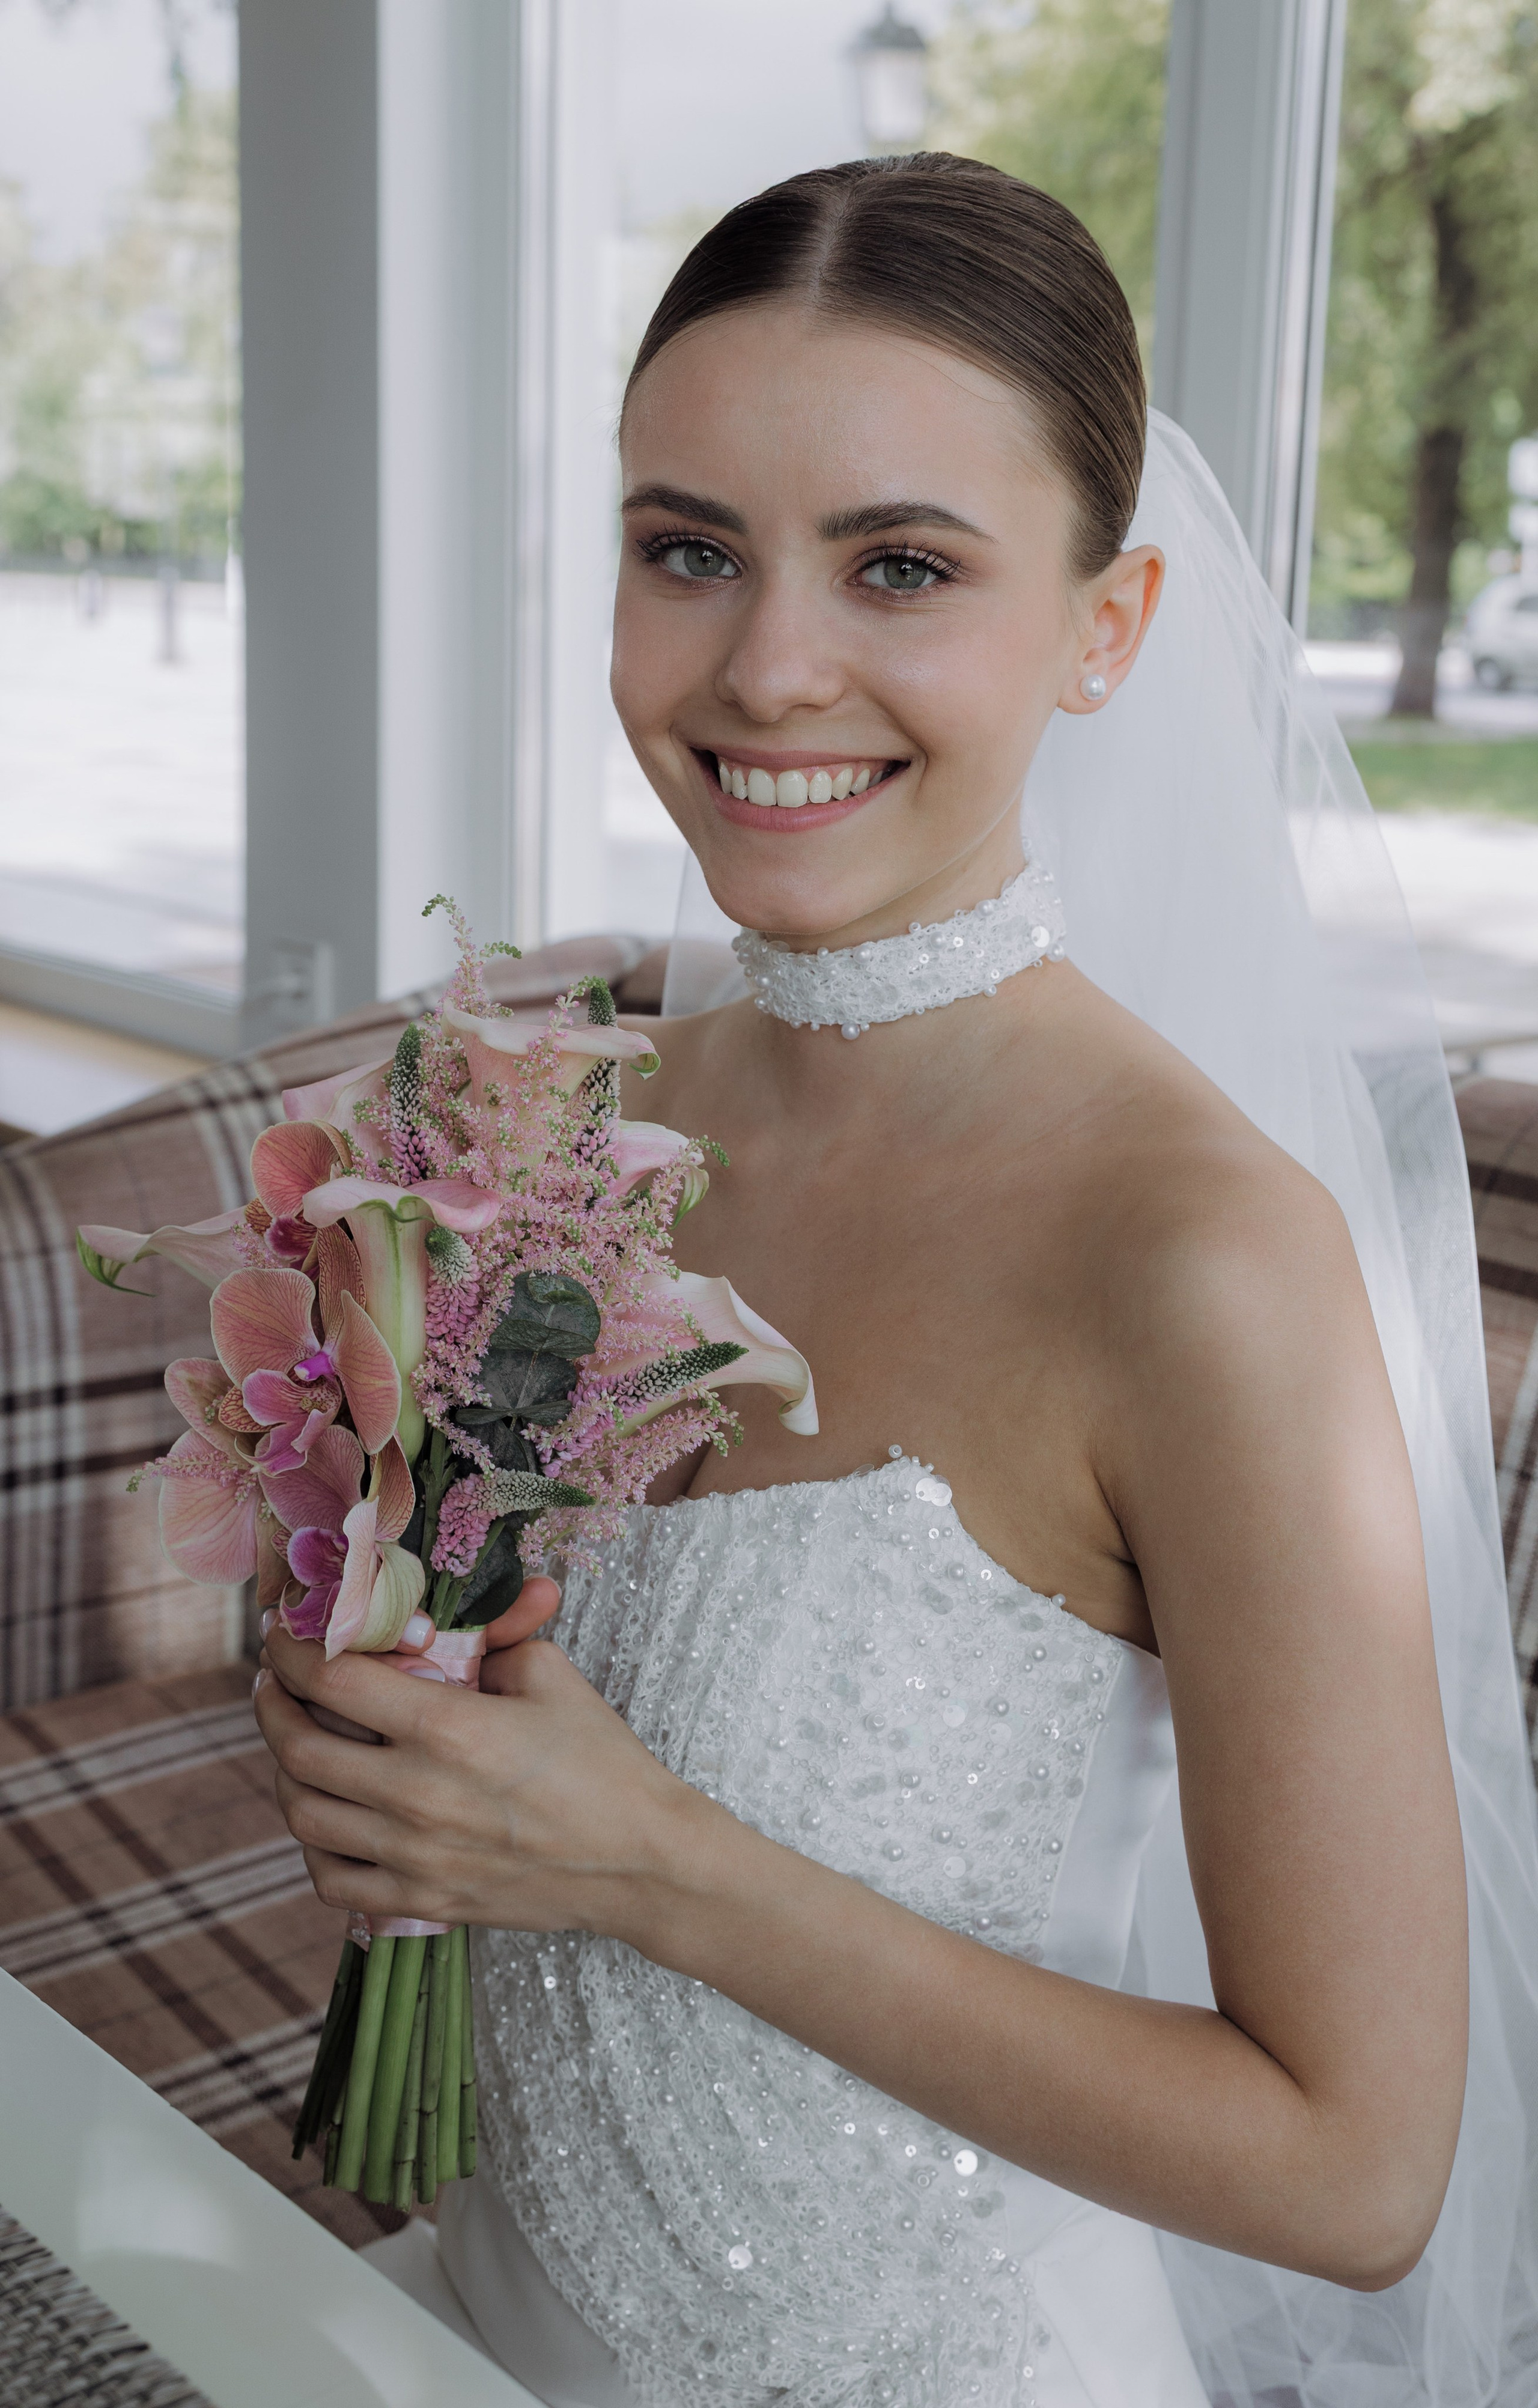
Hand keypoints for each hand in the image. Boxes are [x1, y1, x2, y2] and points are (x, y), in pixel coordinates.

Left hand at [252, 1583, 706, 1941]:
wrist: (638, 1862)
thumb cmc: (602, 1764)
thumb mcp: (552, 1677)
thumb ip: (496, 1635)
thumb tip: (455, 1614)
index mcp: (448, 1728)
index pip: (333, 1681)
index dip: (293, 1651)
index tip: (285, 1636)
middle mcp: (416, 1794)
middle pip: (295, 1748)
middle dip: (271, 1705)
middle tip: (274, 1683)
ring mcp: (413, 1856)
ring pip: (302, 1813)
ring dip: (284, 1770)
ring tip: (294, 1742)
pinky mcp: (421, 1900)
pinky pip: (330, 1879)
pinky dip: (314, 1843)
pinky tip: (329, 1814)